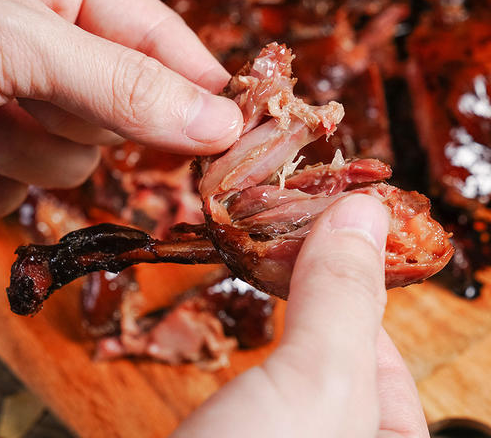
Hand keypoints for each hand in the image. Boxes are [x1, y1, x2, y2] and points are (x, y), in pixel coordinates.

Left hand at [0, 0, 241, 217]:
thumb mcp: (18, 40)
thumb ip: (123, 84)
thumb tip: (221, 124)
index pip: (156, 34)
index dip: (197, 79)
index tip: (238, 124)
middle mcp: (37, 43)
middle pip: (117, 108)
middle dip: (79, 119)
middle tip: (30, 100)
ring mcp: (8, 102)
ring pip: (71, 159)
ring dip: (28, 154)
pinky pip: (21, 190)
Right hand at [173, 194, 428, 437]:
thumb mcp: (318, 385)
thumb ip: (342, 299)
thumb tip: (366, 211)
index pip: (390, 357)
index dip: (364, 287)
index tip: (334, 233)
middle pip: (339, 355)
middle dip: (317, 290)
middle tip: (295, 231)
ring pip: (292, 364)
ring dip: (281, 305)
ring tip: (269, 252)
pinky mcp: (234, 436)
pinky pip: (254, 380)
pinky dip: (251, 336)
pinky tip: (243, 306)